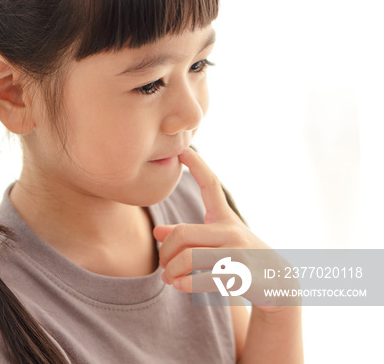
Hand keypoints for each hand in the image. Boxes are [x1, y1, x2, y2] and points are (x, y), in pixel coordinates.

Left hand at [153, 147, 296, 310]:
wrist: (279, 285)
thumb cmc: (241, 260)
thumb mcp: (218, 243)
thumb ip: (188, 238)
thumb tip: (157, 234)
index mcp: (224, 218)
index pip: (210, 185)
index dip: (196, 165)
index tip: (182, 149)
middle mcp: (231, 230)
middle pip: (182, 234)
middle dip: (165, 252)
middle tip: (163, 265)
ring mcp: (238, 252)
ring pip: (188, 257)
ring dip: (172, 271)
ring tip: (169, 278)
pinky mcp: (242, 274)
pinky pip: (203, 278)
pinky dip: (185, 284)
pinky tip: (180, 287)